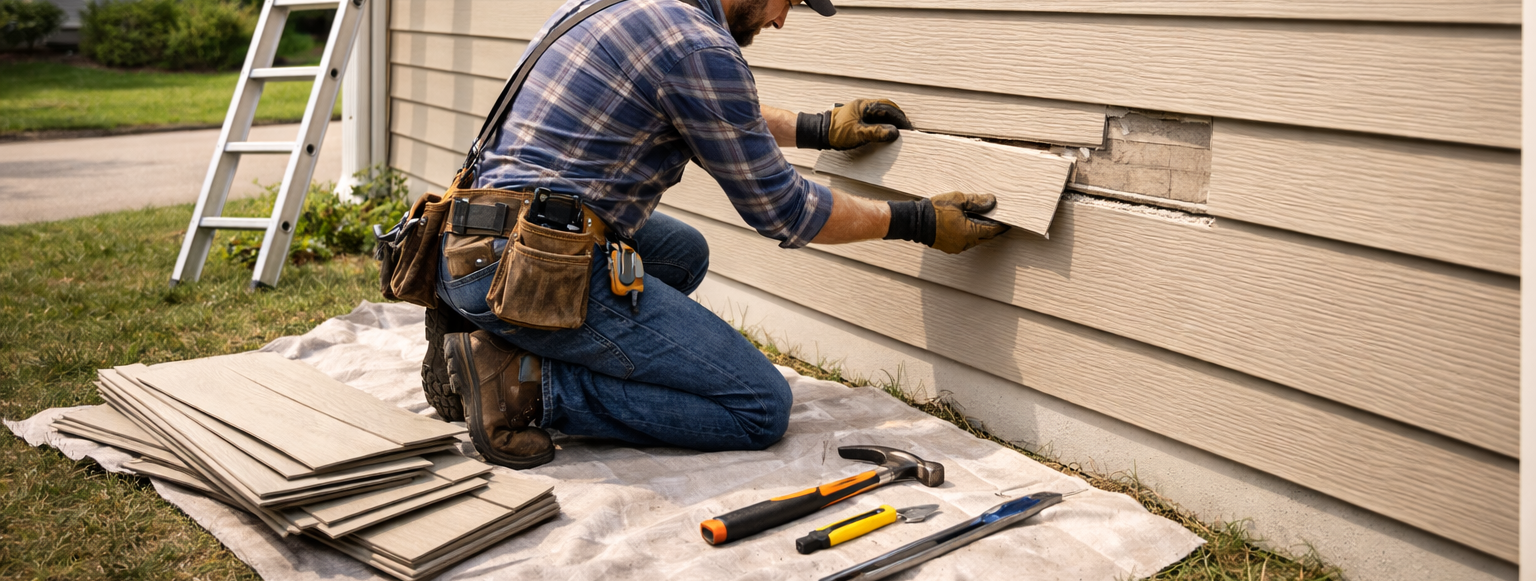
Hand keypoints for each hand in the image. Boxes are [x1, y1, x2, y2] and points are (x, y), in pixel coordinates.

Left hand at [796, 98, 913, 149]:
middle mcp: (863, 106)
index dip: (899, 117)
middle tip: (906, 129)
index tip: (907, 127)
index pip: (888, 108)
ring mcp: (860, 112)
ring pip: (880, 114)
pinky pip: (874, 120)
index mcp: (864, 105)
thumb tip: (894, 132)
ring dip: (890, 122)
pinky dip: (882, 125)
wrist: (818, 133)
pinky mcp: (857, 120)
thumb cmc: (836, 132)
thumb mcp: (858, 133)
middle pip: (885, 109)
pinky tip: (885, 132)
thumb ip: (877, 132)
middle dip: (897, 118)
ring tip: (899, 131)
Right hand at [930, 192, 1008, 253]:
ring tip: (981, 222)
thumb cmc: (936, 210)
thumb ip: (977, 201)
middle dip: (991, 230)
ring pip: (974, 241)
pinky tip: (967, 226)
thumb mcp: (958, 200)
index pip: (991, 230)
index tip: (1006, 222)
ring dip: (979, 233)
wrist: (915, 221)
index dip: (1000, 226)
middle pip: (984, 238)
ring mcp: (957, 247)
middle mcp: (965, 243)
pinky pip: (965, 242)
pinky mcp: (950, 247)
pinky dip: (969, 235)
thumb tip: (992, 201)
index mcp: (969, 232)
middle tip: (997, 222)